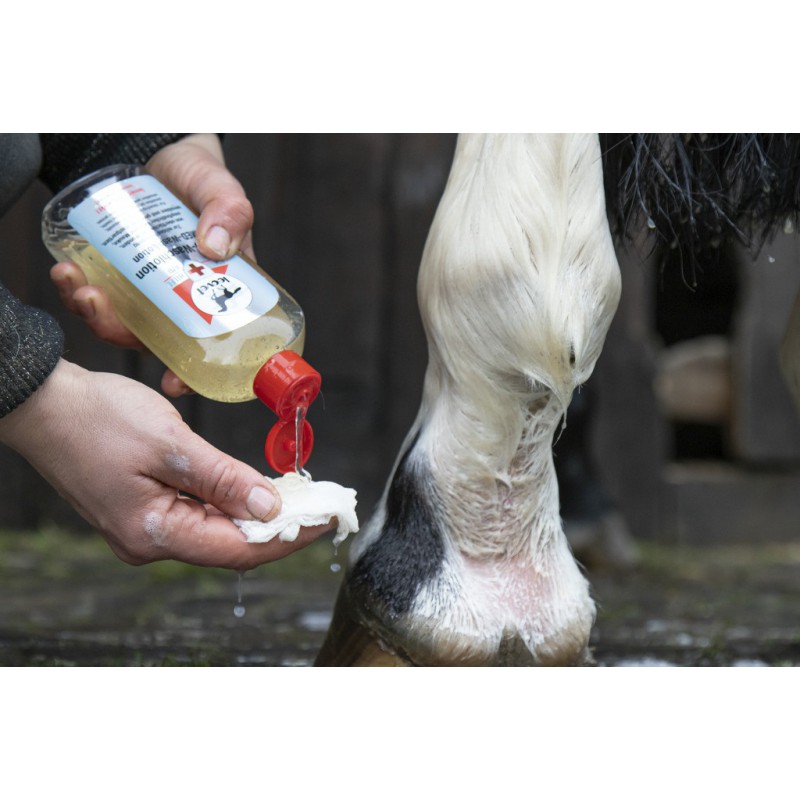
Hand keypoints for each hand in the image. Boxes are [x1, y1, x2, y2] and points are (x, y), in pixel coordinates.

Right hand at [0, 360, 333, 569]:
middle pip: (229, 545)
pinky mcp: (141, 510)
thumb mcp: (171, 445)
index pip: (240, 550)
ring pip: (215, 531)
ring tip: (299, 498)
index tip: (327, 520)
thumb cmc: (97, 417)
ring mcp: (142, 529)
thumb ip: (224, 479)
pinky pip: (197, 515)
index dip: (289, 537)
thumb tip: (271, 508)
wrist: (42, 403)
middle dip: (279, 528)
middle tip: (321, 507)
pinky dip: (229, 503)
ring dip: (256, 515)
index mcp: (153, 533)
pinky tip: (253, 489)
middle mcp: (148, 542)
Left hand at [50, 133, 254, 397]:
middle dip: (122, 335)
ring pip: (121, 319)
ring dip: (93, 312)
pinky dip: (78, 289)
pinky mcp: (118, 270)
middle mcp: (181, 299)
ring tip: (76, 284)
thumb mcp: (224, 192)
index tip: (174, 383)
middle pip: (153, 338)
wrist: (164, 152)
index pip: (210, 344)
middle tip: (99, 308)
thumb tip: (215, 246)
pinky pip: (98, 292)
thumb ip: (231, 212)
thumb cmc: (203, 178)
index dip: (191, 371)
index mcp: (217, 294)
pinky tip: (68, 271)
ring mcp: (147, 287)